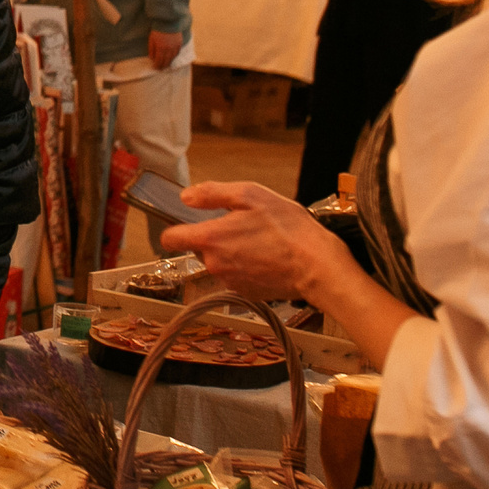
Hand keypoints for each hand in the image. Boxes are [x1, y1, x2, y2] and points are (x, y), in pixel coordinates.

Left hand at [147, 30, 183, 70]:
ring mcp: (175, 46)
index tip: (155, 68)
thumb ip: (151, 50)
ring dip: (169, 62)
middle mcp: (169, 49)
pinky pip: (177, 53)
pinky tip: (171, 58)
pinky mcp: (180, 43)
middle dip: (163, 66)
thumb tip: (152, 58)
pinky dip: (174, 56)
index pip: (159, 61)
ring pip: (172, 58)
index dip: (157, 65)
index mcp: (161, 49)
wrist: (168, 21)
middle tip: (160, 69)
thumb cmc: (157, 30)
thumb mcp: (151, 39)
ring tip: (166, 65)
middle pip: (166, 61)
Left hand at [158, 180, 352, 300]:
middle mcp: (214, 264)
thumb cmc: (288, 228)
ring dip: (232, 253)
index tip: (188, 224)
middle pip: (200, 249)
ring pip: (219, 263)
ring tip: (260, 242)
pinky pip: (237, 277)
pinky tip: (267, 258)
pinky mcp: (246, 293)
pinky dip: (246, 268)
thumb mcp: (250, 195)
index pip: (171, 239)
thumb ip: (212, 194)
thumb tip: (186, 197)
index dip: (176, 229)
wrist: (318, 266)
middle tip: (243, 227)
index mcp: (210, 239)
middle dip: (215, 238)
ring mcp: (230, 282)